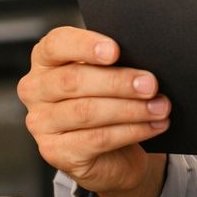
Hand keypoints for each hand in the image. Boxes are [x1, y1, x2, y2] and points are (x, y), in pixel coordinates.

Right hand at [18, 27, 169, 196]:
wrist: (111, 152)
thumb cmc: (107, 101)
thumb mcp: (108, 75)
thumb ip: (114, 64)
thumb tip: (143, 62)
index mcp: (45, 60)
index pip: (56, 44)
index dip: (85, 45)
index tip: (115, 50)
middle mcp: (36, 89)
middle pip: (74, 80)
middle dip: (118, 82)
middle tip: (151, 84)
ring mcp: (41, 123)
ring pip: (87, 111)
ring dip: (130, 109)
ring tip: (160, 107)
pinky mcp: (55, 152)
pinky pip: (97, 139)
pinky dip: (131, 131)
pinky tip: (153, 125)